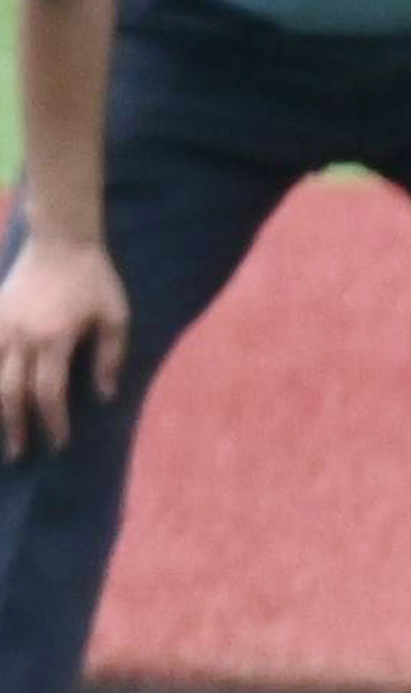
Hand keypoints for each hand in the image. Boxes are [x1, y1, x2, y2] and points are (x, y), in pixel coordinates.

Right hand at [0, 233, 129, 460]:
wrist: (61, 238)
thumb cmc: (95, 280)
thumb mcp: (116, 319)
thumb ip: (109, 359)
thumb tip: (104, 396)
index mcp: (54, 339)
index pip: (49, 393)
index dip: (52, 422)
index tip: (58, 443)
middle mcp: (21, 334)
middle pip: (11, 391)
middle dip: (15, 425)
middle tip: (19, 453)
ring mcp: (2, 323)